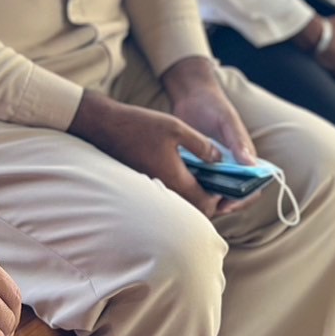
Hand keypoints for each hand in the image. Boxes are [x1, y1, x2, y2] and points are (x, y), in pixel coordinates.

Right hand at [69, 87, 227, 217]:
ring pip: (183, 203)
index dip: (222, 196)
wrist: (105, 127)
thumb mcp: (177, 128)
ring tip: (209, 179)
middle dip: (212, 200)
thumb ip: (202, 145)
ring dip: (197, 195)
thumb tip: (219, 159)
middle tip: (222, 185)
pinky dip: (183, 189)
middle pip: (196, 209)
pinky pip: (170, 195)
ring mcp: (154, 189)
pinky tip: (187, 172)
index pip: (207, 203)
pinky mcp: (147, 184)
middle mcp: (165, 190)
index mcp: (176, 180)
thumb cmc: (140, 125)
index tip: (229, 184)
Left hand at [161, 57, 268, 215]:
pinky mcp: (198, 166)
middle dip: (222, 205)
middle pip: (234, 196)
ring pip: (215, 193)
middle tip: (206, 208)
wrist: (190, 97)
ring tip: (192, 203)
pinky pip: (198, 184)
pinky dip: (192, 190)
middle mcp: (232, 167)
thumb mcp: (227, 121)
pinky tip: (181, 191)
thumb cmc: (214, 106)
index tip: (226, 204)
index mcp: (246, 158)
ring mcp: (215, 168)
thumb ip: (238, 142)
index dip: (243, 200)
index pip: (253, 188)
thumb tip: (251, 165)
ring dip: (206, 200)